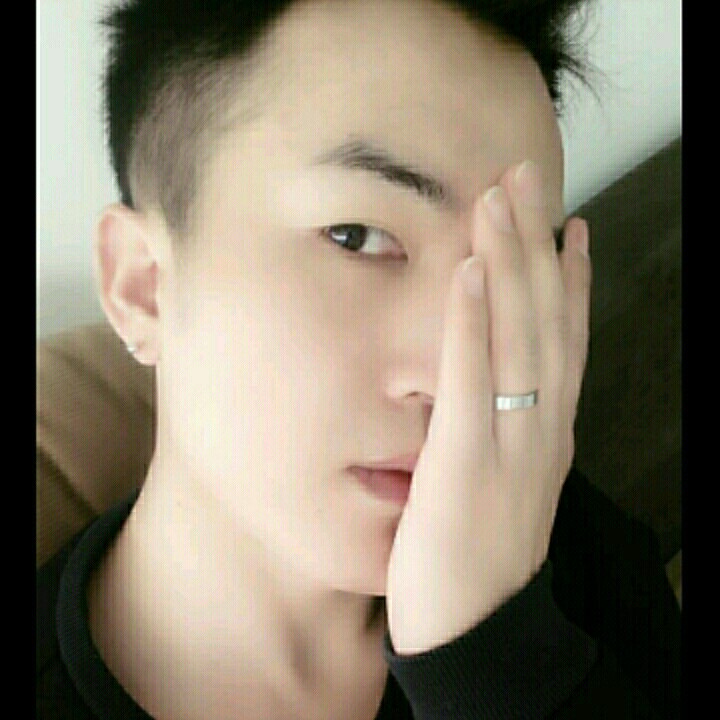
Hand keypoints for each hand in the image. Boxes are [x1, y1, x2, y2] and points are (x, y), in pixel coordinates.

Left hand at [385, 159, 590, 654]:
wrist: (475, 635)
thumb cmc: (478, 558)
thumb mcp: (506, 486)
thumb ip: (505, 434)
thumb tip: (494, 393)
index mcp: (548, 433)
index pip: (565, 342)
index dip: (570, 280)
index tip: (566, 227)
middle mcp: (541, 429)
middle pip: (545, 322)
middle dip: (537, 245)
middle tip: (527, 178)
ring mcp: (508, 446)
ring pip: (517, 338)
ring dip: (508, 263)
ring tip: (499, 200)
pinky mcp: (463, 466)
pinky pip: (470, 382)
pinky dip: (471, 323)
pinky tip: (467, 272)